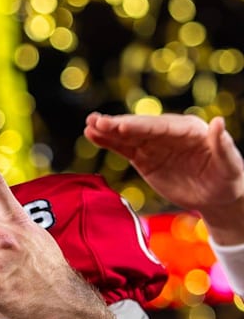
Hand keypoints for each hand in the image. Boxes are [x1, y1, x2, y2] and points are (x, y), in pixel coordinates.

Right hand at [84, 112, 243, 243]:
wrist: (216, 196)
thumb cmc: (228, 179)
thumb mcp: (230, 165)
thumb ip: (223, 145)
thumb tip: (218, 122)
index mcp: (189, 130)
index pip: (161, 126)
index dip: (140, 126)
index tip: (121, 126)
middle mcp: (169, 133)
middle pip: (140, 128)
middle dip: (118, 125)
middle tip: (97, 122)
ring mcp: (154, 144)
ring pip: (128, 135)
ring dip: (108, 130)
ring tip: (89, 124)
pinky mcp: (144, 157)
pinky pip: (123, 147)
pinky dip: (108, 141)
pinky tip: (92, 134)